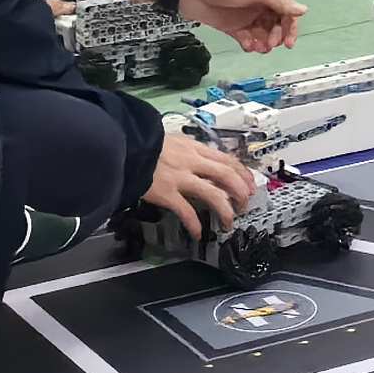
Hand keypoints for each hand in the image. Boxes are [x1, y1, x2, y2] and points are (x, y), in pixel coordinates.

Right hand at [140, 129, 261, 239]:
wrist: (123, 145)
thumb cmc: (144, 143)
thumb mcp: (171, 139)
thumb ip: (187, 150)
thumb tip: (199, 159)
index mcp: (194, 148)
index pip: (227, 159)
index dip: (243, 173)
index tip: (250, 184)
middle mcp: (192, 162)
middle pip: (227, 176)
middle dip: (241, 191)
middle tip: (245, 204)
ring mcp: (180, 178)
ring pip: (213, 194)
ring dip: (225, 210)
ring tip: (228, 222)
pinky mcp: (167, 193)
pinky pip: (186, 211)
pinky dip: (195, 224)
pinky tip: (198, 232)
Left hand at [182, 0, 303, 52]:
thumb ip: (280, 2)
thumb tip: (303, 10)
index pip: (287, 13)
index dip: (290, 28)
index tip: (288, 43)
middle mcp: (259, 5)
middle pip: (276, 26)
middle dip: (276, 37)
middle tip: (270, 44)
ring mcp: (246, 17)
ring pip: (263, 35)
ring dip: (263, 43)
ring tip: (257, 47)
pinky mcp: (232, 28)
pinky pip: (247, 39)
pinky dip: (250, 44)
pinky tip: (247, 46)